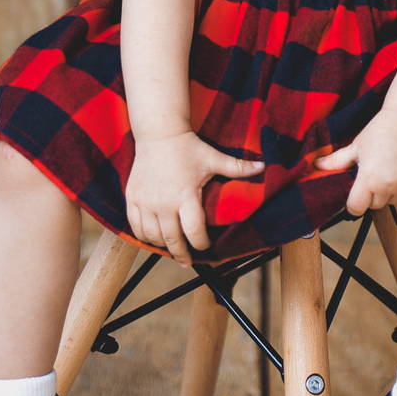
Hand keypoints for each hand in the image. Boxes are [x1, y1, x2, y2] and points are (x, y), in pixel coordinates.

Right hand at [126, 132, 263, 267]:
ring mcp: (146, 202)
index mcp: (185, 196)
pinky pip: (135, 226)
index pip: (194, 231)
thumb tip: (263, 167)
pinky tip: (152, 238)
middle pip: (172, 240)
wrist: (159, 133)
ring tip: (171, 249)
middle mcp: (164, 203)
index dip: (201, 243)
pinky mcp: (132, 198)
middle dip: (182, 254)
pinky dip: (143, 236)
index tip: (206, 245)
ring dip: (162, 246)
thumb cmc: (188, 147)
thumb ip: (238, 167)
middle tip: (187, 261)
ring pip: (152, 237)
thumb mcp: (213, 158)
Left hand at [314, 111, 396, 213]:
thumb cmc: (382, 130)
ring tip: (392, 168)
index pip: (356, 208)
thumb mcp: (357, 146)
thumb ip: (337, 161)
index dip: (354, 202)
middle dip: (373, 193)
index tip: (357, 193)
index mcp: (369, 178)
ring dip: (390, 192)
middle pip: (374, 205)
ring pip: (392, 202)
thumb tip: (316, 166)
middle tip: (377, 170)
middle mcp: (389, 185)